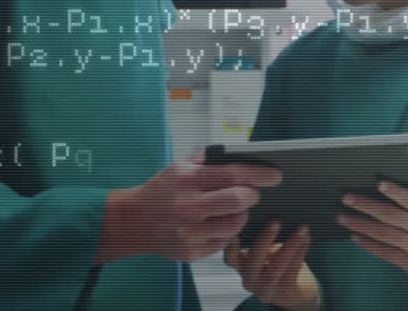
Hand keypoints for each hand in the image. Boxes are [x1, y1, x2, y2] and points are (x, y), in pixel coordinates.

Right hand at [99, 156, 281, 263]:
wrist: (132, 221)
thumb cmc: (161, 191)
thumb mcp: (180, 167)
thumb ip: (209, 161)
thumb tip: (242, 157)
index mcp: (187, 179)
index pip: (233, 174)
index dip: (259, 174)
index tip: (275, 175)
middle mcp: (188, 206)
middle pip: (239, 201)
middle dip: (252, 196)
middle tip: (253, 194)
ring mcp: (189, 232)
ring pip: (235, 225)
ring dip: (241, 216)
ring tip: (234, 210)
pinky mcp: (191, 251)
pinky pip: (223, 242)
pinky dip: (226, 232)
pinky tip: (216, 224)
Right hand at [224, 221, 319, 310]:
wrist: (293, 294)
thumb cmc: (277, 265)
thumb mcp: (266, 253)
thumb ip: (264, 240)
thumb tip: (274, 215)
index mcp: (241, 267)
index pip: (230, 258)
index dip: (231, 247)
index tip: (234, 231)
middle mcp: (249, 280)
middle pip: (254, 261)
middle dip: (265, 239)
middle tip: (276, 221)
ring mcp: (265, 289)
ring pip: (276, 267)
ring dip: (290, 245)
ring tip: (302, 228)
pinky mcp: (284, 293)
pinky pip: (292, 271)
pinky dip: (300, 253)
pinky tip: (307, 240)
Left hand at [337, 182, 407, 304]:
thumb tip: (395, 183)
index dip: (395, 191)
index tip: (378, 183)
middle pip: (391, 216)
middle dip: (366, 206)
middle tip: (346, 197)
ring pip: (384, 234)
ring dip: (360, 225)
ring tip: (342, 216)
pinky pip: (386, 253)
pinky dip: (369, 244)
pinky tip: (355, 236)